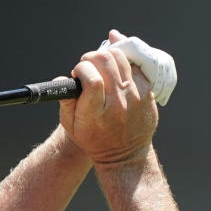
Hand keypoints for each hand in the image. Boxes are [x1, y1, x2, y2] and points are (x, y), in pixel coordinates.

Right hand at [59, 30, 158, 165]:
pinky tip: (115, 69)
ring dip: (107, 55)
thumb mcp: (71, 127)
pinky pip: (136, 65)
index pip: (92, 79)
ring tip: (100, 65)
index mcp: (96, 114)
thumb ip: (65, 102)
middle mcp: (118, 104)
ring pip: (122, 58)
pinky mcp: (148, 92)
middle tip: (87, 65)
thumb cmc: (93, 139)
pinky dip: (123, 62)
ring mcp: (136, 97)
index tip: (77, 73)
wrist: (125, 155)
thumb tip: (63, 77)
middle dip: (92, 57)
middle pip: (107, 62)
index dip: (82, 69)